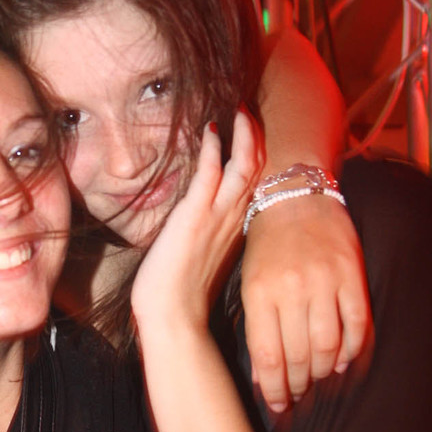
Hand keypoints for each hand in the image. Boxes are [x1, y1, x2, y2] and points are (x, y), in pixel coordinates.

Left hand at [132, 112, 261, 332]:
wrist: (174, 319)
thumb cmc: (180, 297)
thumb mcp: (199, 261)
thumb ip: (205, 240)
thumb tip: (196, 230)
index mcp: (235, 232)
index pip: (253, 187)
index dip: (255, 160)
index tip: (252, 140)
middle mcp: (233, 222)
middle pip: (257, 170)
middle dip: (256, 139)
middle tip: (250, 114)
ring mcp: (217, 218)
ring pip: (243, 166)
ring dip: (243, 136)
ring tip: (240, 112)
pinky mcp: (195, 216)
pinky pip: (211, 172)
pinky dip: (213, 149)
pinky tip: (211, 130)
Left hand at [241, 190, 370, 411]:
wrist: (294, 195)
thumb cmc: (264, 245)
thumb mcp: (248, 283)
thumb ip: (256, 326)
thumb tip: (264, 375)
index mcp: (259, 293)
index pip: (267, 358)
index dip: (274, 390)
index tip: (278, 406)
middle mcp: (291, 290)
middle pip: (298, 358)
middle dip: (297, 387)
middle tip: (297, 398)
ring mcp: (323, 282)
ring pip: (328, 347)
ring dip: (323, 373)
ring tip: (316, 381)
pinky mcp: (350, 275)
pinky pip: (357, 325)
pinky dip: (352, 350)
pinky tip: (341, 362)